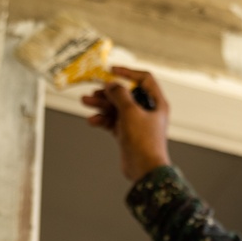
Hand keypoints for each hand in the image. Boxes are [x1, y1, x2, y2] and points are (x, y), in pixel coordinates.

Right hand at [81, 66, 170, 182]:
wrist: (144, 170)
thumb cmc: (144, 141)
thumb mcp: (130, 112)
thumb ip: (119, 94)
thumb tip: (111, 84)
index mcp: (156, 102)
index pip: (144, 79)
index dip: (128, 72)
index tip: (112, 70)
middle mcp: (148, 111)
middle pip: (126, 94)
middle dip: (108, 92)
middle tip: (92, 90)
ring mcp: (137, 123)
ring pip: (116, 108)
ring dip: (101, 105)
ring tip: (85, 102)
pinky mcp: (127, 134)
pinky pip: (112, 122)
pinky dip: (103, 119)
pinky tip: (92, 120)